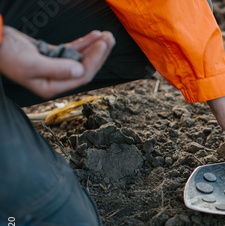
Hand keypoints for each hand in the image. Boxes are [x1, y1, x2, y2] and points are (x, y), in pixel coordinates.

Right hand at [0, 26, 114, 98]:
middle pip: (85, 67)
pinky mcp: (52, 56)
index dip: (94, 60)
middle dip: (99, 53)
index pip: (81, 75)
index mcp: (52, 87)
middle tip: (110, 38)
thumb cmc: (7, 55)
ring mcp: (55, 68)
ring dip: (94, 47)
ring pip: (81, 58)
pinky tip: (94, 35)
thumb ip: (56, 69)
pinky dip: (84, 43)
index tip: (102, 44)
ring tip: (106, 36)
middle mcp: (56, 80)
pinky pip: (72, 50)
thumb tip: (79, 70)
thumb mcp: (31, 64)